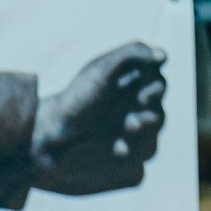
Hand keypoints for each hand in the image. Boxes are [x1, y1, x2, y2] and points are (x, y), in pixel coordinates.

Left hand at [31, 42, 166, 195]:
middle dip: (150, 115)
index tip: (143, 96)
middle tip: (131, 121)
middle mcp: (128, 106)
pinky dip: (133, 152)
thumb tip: (163, 55)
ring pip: (153, 136)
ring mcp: (125, 130)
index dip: (156, 89)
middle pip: (159, 111)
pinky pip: (142, 157)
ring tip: (126, 131)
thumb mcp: (101, 69)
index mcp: (127, 84)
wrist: (48, 135)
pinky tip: (117, 149)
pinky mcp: (121, 151)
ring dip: (144, 134)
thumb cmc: (74, 99)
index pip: (158, 83)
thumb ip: (133, 54)